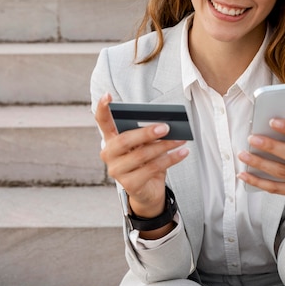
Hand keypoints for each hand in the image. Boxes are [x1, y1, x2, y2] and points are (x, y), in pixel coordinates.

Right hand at [95, 93, 188, 217]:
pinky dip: (171, 159)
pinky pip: (152, 168)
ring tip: (181, 139)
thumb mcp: (145, 144)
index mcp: (111, 139)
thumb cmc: (146, 161)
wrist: (148, 190)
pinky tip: (183, 152)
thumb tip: (164, 125)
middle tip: (166, 127)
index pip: (102, 121)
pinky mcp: (130, 184)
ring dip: (165, 146)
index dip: (103, 108)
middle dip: (146, 132)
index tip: (108, 95)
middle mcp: (109, 154)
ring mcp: (117, 171)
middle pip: (125, 140)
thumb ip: (148, 133)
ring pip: (142, 155)